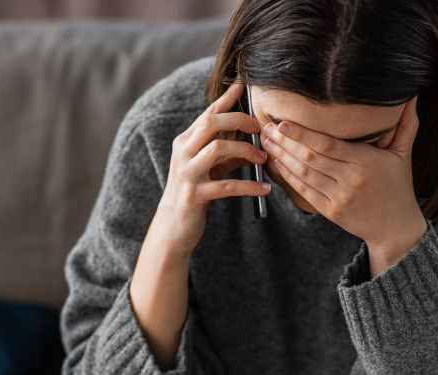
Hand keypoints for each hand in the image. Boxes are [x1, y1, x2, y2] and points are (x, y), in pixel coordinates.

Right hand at [155, 79, 270, 253]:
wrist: (172, 227)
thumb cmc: (192, 195)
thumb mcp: (209, 171)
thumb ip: (227, 157)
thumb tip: (253, 147)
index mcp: (186, 142)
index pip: (209, 113)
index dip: (227, 98)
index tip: (244, 83)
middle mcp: (183, 152)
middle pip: (211, 123)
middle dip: (240, 119)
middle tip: (260, 128)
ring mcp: (187, 172)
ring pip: (218, 148)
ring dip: (246, 150)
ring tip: (264, 159)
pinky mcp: (195, 194)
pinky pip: (227, 186)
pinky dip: (249, 187)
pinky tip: (264, 189)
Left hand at [261, 95, 426, 261]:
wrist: (395, 227)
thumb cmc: (398, 187)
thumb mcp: (404, 155)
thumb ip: (406, 125)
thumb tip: (413, 96)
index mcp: (365, 162)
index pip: (327, 144)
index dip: (302, 133)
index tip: (283, 122)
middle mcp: (350, 180)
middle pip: (310, 157)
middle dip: (285, 142)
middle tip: (266, 128)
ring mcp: (339, 197)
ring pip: (304, 174)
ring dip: (281, 158)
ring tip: (266, 143)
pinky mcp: (331, 212)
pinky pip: (304, 191)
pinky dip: (289, 177)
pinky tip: (277, 164)